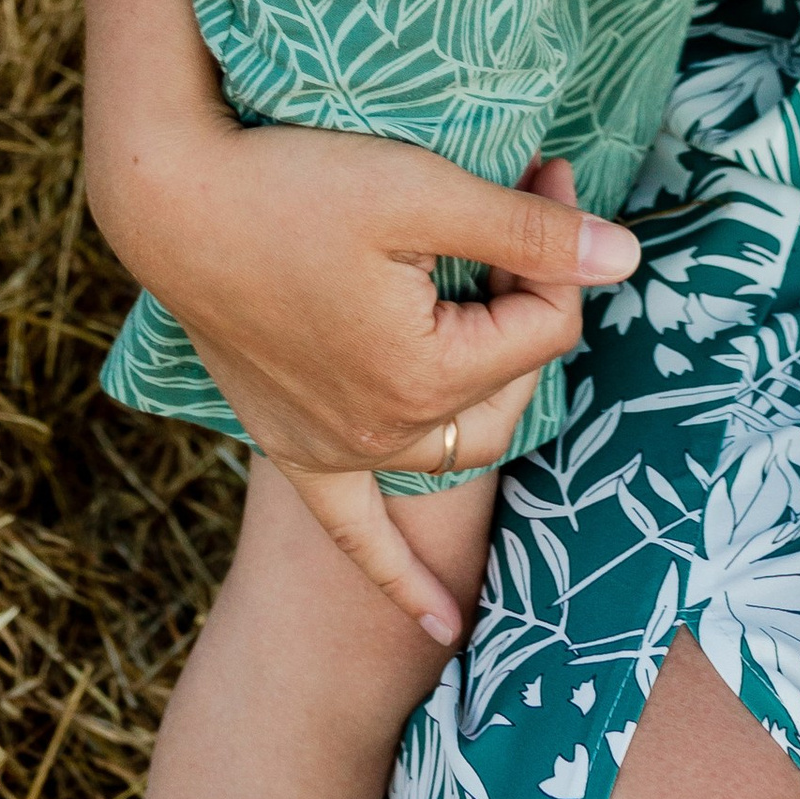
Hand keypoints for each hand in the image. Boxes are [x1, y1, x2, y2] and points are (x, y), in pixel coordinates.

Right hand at [258, 158, 599, 638]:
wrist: (173, 201)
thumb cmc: (297, 183)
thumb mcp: (425, 191)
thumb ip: (526, 233)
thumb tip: (626, 257)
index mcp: (425, 377)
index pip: (545, 326)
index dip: (562, 243)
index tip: (547, 171)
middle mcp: (383, 434)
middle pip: (511, 383)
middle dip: (532, 300)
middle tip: (522, 207)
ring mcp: (334, 450)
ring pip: (456, 442)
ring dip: (492, 387)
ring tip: (503, 301)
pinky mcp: (292, 446)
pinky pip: (354, 532)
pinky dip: (398, 577)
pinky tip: (439, 627)